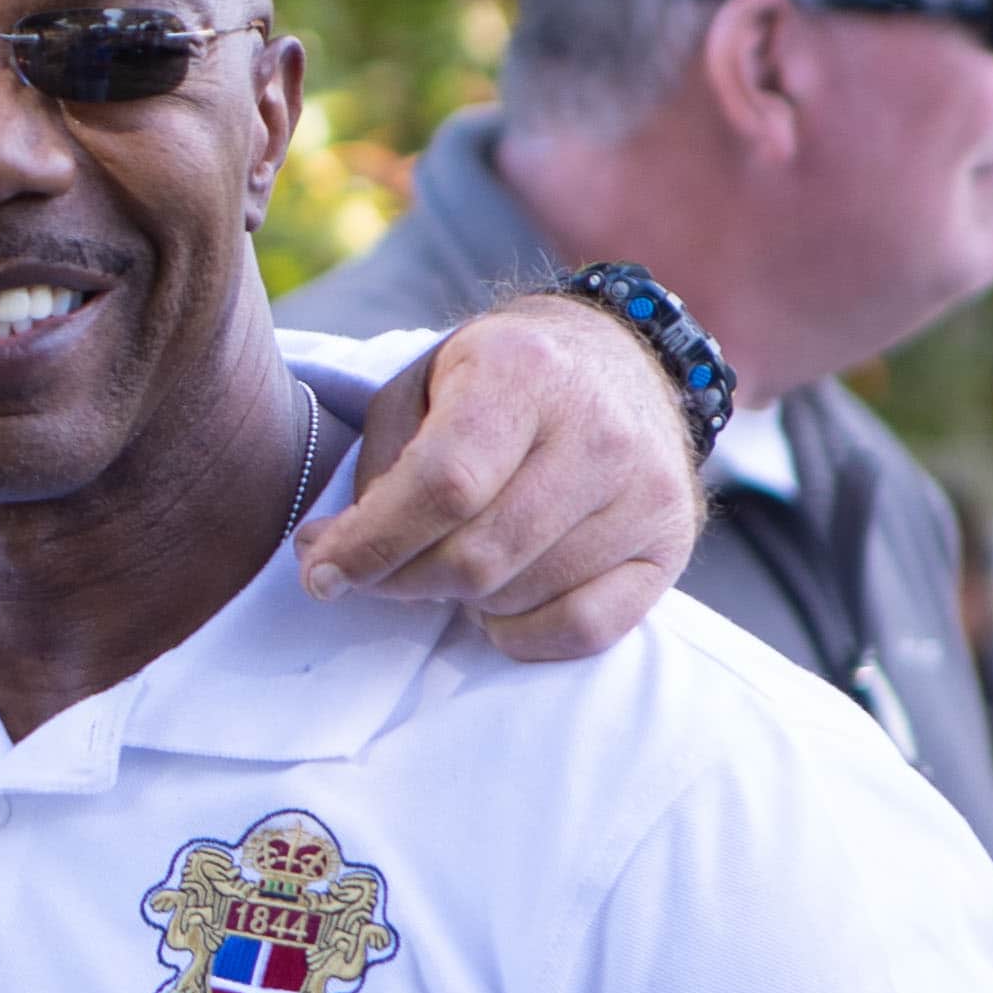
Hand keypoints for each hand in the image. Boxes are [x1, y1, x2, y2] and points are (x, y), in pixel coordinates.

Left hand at [296, 293, 699, 659]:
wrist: (617, 359)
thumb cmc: (496, 379)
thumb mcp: (421, 387)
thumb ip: (378, 469)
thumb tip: (327, 557)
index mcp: (523, 373)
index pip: (443, 485)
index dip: (371, 543)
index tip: (322, 572)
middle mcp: (600, 432)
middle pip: (478, 554)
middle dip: (403, 580)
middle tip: (377, 571)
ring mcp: (647, 490)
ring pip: (521, 595)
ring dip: (459, 599)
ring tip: (448, 560)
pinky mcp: (671, 543)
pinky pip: (585, 629)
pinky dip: (522, 634)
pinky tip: (498, 601)